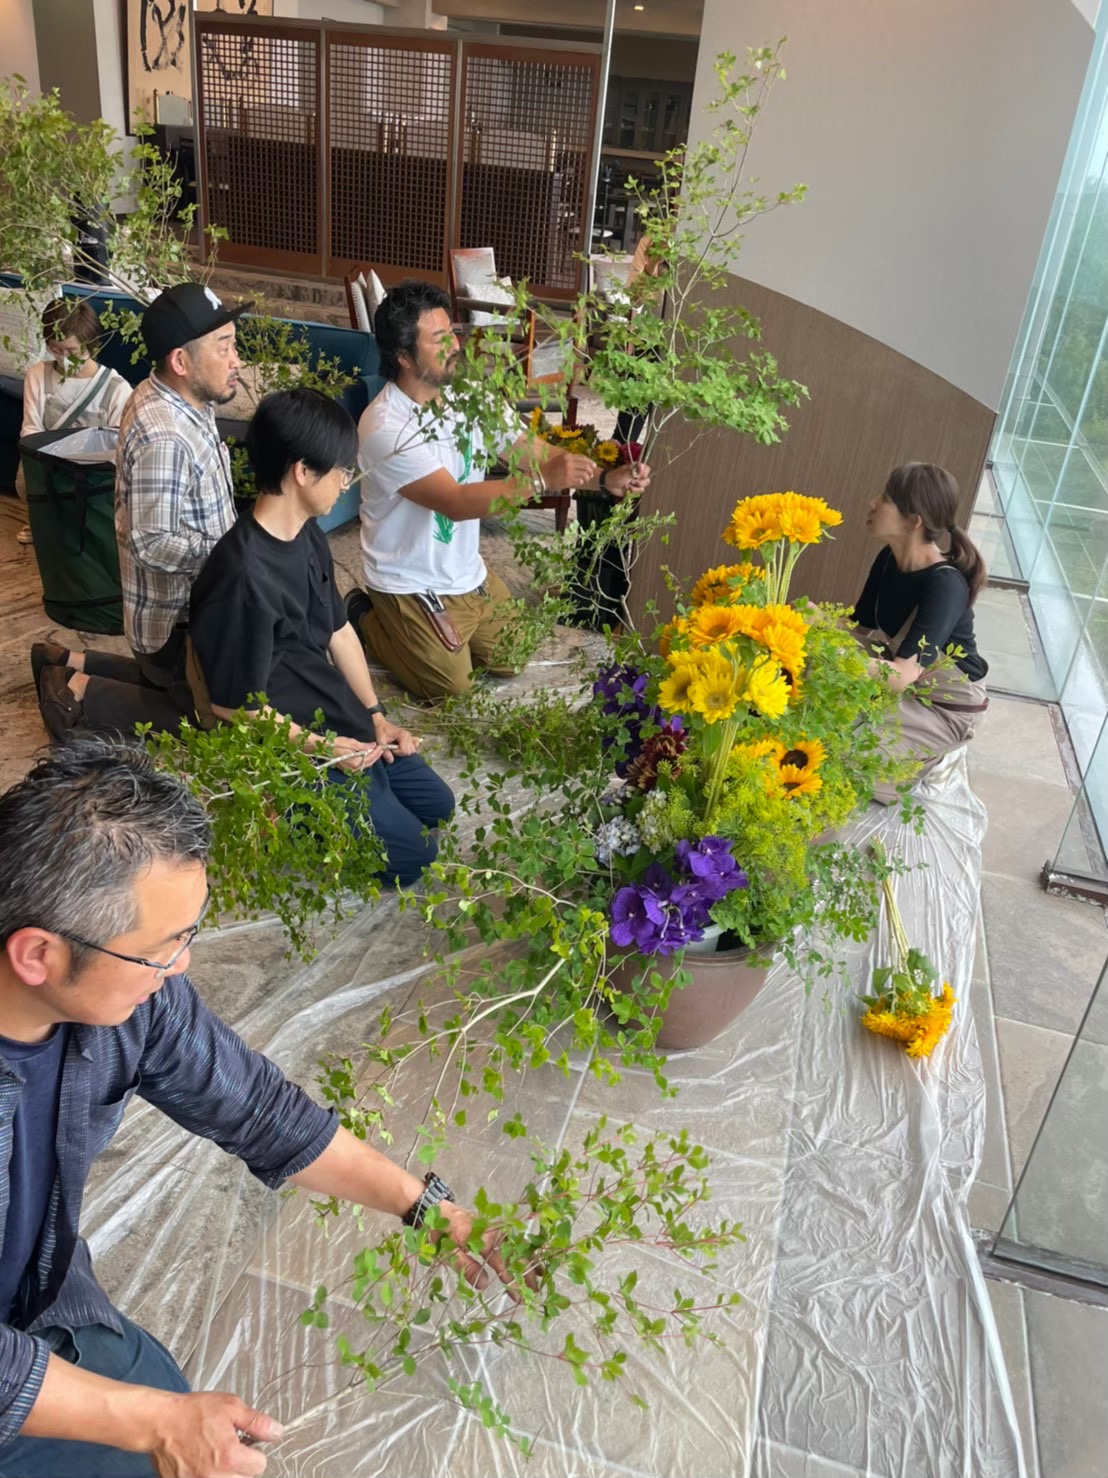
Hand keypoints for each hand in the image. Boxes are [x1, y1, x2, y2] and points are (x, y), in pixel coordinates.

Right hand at [150, 1391, 280, 1476]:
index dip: (255, 1451)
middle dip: (240, 1464)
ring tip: (214, 1455)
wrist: (161, 1423)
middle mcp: (215, 1477)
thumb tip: (276, 1432)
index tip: (246, 1443)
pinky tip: (201, 1462)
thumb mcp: (230, 1407)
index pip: (260, 1466)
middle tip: (227, 1447)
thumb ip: (257, 1422)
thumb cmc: (192, 1413)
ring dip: (226, 1472)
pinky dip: (208, 1476)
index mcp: (230, 1457)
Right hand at [331, 735, 382, 772]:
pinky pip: (360, 766)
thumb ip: (364, 746)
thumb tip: (373, 745)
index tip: (381, 746)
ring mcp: (350, 770)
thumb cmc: (337, 744)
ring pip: (365, 765)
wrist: (324, 748)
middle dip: (376, 755)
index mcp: (356, 762)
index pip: (371, 757)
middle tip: (380, 747)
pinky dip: (365, 760)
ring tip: (375, 750)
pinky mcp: (347, 769)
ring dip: (371, 758)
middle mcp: (354, 769)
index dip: (377, 751)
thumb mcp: (352, 742)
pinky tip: (367, 755)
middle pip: (369, 762)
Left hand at [372, 713, 420, 761]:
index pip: (405, 750)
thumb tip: (391, 761)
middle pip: (410, 751)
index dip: (397, 752)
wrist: (382, 725)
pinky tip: (403, 747)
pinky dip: (410, 748)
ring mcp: (410, 736)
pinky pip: (415, 745)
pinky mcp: (410, 737)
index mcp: (402, 735)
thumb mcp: (381, 742)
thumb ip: (386, 752)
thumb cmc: (381, 732)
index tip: (391, 749)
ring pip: (412, 750)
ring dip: (405, 751)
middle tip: (393, 749)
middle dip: (401, 753)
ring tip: (397, 748)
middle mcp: (408, 735)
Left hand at [434, 1200, 539, 1301]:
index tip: (519, 1295)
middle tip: (534, 1291)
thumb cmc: (439, 1231)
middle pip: (514, 1252)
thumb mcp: (448, 1252)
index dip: (511, 1279)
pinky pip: (511, 1237)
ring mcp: (494, 1227)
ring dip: (528, 1259)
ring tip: (540, 1275)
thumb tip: (485, 1285)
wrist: (434, 1207)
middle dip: (526, 1271)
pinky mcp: (493, 1226)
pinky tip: (529, 1256)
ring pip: (516, 1244)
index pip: (501, 1261)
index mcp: (482, 1237)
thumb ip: (467, 1267)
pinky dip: (522, 1247)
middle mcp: (493, 1230)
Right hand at [541, 450, 598, 490]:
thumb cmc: (550, 468)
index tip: (594, 465)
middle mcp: (569, 463)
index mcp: (567, 456)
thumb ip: (570, 459)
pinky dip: (582, 482)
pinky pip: (579, 481)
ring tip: (586, 479)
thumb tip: (581, 461)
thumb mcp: (560, 459)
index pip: (583, 458)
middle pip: (586, 466)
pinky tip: (581, 482)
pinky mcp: (568, 480)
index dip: (590, 462)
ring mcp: (569, 472)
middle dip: (590, 470)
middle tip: (591, 473)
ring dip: (587, 477)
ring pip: (584, 474)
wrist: (541, 477)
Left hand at [603, 460, 650, 497]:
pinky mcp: (634, 489)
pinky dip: (632, 491)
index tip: (638, 476)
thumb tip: (642, 466)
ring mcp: (637, 483)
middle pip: (647, 480)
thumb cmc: (616, 476)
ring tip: (627, 486)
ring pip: (643, 487)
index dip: (644, 474)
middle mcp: (639, 475)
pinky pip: (638, 492)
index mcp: (637, 468)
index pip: (647, 469)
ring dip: (634, 488)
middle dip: (639, 483)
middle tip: (632, 481)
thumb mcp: (625, 473)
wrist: (609, 484)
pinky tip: (627, 489)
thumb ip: (635, 471)